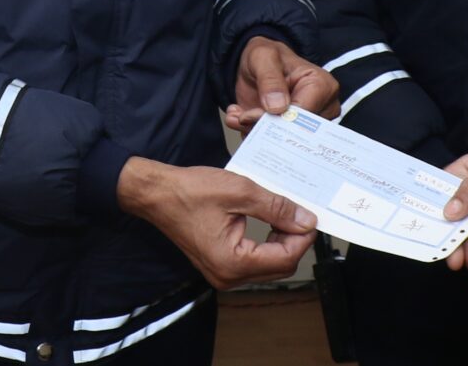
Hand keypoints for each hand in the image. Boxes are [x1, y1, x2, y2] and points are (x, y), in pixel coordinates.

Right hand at [117, 157, 315, 289]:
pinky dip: (266, 245)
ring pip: (269, 266)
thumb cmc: (189, 192)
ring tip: (283, 215)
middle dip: (294, 241)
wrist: (157, 194)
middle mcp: (228, 276)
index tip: (310, 216)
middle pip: (280, 267)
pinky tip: (268, 223)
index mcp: (232, 262)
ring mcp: (223, 274)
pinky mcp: (220, 266)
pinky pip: (254, 262)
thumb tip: (305, 220)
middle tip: (298, 214)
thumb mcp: (240, 192)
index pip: (285, 259)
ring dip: (281, 243)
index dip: (303, 238)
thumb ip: (277, 208)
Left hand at [222, 37, 339, 131]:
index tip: (249, 115)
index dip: (276, 119)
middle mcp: (320, 109)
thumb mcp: (263, 56)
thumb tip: (277, 107)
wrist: (256, 64)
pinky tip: (240, 118)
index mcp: (322, 86)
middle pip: (294, 133)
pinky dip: (251, 133)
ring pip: (281, 141)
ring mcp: (306, 124)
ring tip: (237, 114)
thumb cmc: (266, 55)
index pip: (303, 115)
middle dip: (262, 127)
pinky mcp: (289, 133)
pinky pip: (272, 144)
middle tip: (239, 117)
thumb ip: (270, 79)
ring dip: (253, 130)